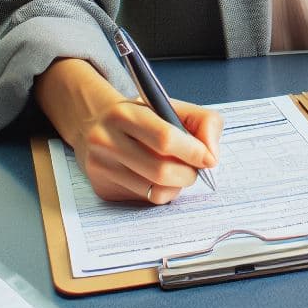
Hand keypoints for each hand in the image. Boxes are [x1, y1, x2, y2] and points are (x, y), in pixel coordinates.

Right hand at [34, 57, 221, 203]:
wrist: (95, 124)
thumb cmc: (142, 115)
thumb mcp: (171, 106)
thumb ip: (204, 122)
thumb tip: (211, 156)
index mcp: (126, 114)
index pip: (165, 138)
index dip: (193, 151)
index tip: (209, 158)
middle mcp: (107, 140)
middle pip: (161, 171)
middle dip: (188, 174)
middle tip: (195, 168)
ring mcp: (102, 168)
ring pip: (155, 192)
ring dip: (177, 186)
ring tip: (177, 171)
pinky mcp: (103, 189)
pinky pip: (145, 201)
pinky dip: (160, 193)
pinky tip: (156, 178)